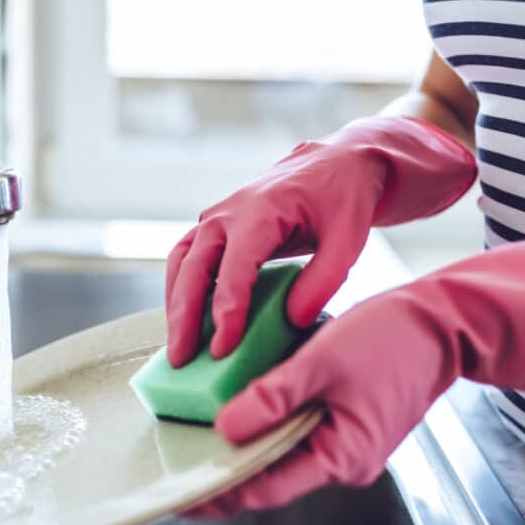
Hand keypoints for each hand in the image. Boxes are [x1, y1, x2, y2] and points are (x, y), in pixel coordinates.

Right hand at [165, 116, 474, 366]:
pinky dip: (180, 290)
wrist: (333, 164)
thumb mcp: (349, 238)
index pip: (234, 268)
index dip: (226, 310)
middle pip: (193, 267)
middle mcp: (227, 212)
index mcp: (260, 210)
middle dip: (184, 316)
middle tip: (181, 359)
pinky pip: (186, 259)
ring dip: (175, 305)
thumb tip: (294, 321)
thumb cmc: (342, 198)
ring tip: (178, 348)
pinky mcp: (215, 228)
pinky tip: (187, 322)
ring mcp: (216, 218)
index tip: (222, 349)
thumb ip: (324, 280)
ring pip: (181, 263)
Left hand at [189, 227, 524, 516]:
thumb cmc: (393, 339)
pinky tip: (241, 407)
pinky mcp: (346, 422)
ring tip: (200, 435)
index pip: (267, 488)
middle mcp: (344, 460)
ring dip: (245, 444)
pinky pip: (297, 430)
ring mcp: (346, 443)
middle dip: (226, 470)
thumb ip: (272, 397)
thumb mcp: (322, 362)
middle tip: (180, 461)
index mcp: (342, 456)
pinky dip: (268, 422)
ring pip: (283, 452)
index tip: (182, 493)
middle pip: (272, 475)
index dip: (220, 491)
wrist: (441, 321)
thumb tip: (226, 428)